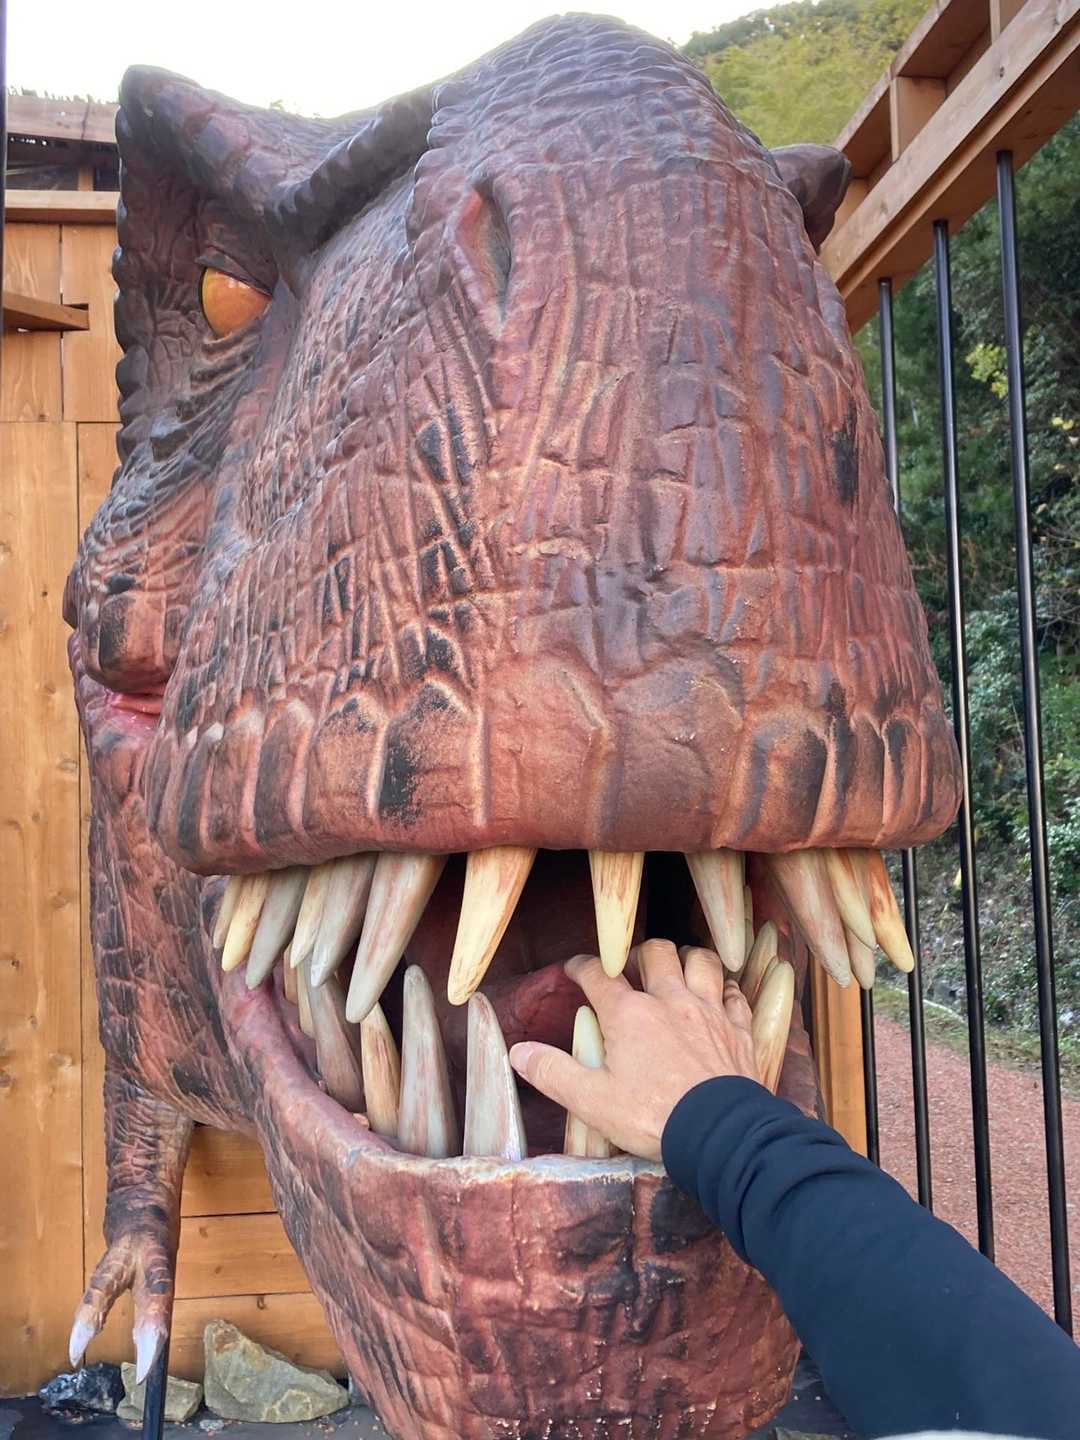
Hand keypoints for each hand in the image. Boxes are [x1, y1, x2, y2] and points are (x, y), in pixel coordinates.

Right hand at [509, 938, 760, 1161]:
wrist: (719, 1135)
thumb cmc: (652, 1116)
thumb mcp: (591, 1101)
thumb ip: (552, 1072)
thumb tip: (518, 1052)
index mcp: (629, 1015)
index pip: (599, 974)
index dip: (583, 967)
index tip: (575, 968)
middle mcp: (669, 1001)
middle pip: (656, 953)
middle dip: (639, 952)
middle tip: (631, 968)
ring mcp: (708, 1012)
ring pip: (701, 962)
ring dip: (687, 959)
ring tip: (677, 970)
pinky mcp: (737, 1030)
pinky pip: (735, 995)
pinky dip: (725, 990)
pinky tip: (719, 997)